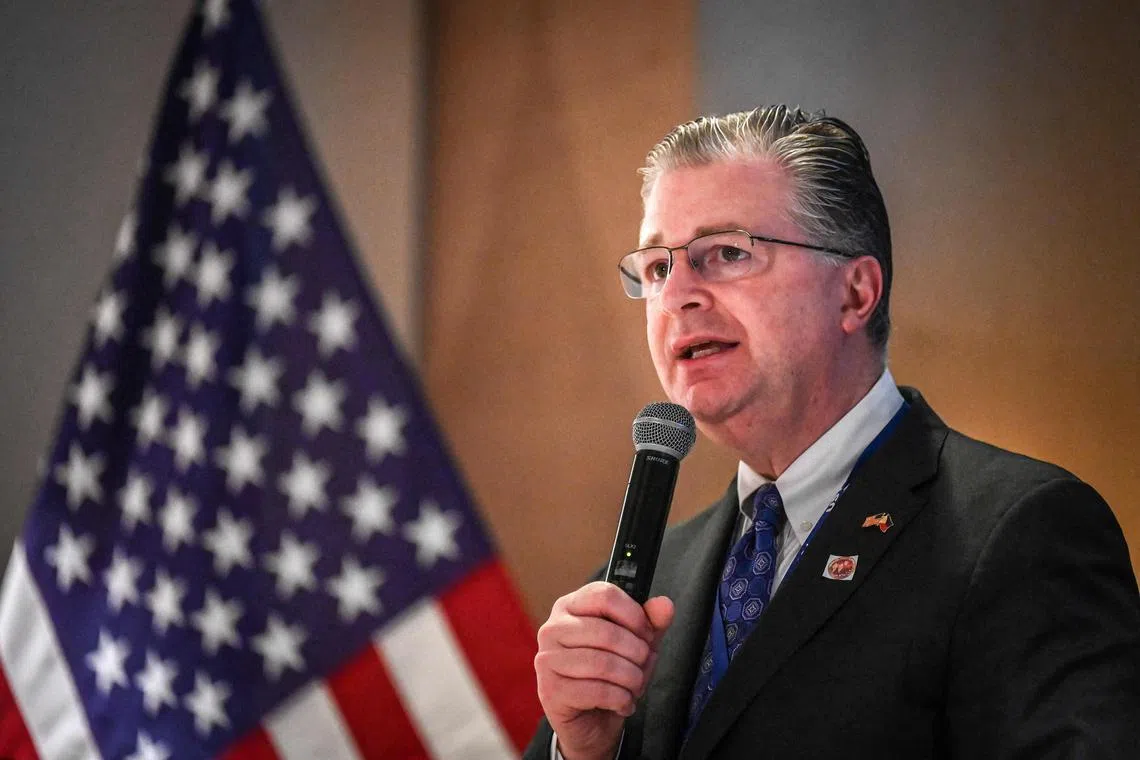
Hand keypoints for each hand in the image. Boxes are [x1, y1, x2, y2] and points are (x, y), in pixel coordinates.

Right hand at [534, 581, 674, 759]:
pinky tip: (623, 703)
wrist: (591, 720)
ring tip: (635, 686)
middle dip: (637, 654)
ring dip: (631, 679)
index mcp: (571, 606)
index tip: (647, 634)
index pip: (604, 595)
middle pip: (607, 632)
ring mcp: (547, 659)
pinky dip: (620, 700)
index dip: (634, 615)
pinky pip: (597, 691)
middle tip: (643, 666)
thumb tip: (665, 604)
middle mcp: (553, 628)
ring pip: (602, 664)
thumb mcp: (636, 643)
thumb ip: (651, 622)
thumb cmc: (612, 674)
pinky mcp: (550, 690)